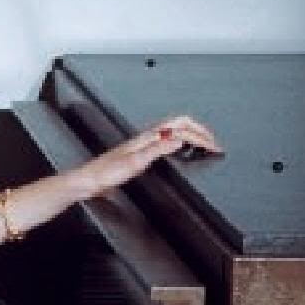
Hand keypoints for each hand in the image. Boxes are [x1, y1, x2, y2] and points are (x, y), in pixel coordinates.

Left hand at [74, 113, 222, 197]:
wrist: (89, 181)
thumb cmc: (106, 173)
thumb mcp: (136, 161)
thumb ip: (158, 149)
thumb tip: (179, 140)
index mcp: (148, 136)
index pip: (182, 127)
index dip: (200, 135)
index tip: (214, 146)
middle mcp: (146, 136)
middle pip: (180, 123)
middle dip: (200, 130)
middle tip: (214, 142)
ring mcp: (144, 143)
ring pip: (174, 130)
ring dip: (192, 134)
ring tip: (205, 142)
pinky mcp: (141, 152)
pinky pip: (167, 140)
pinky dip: (181, 141)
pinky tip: (181, 149)